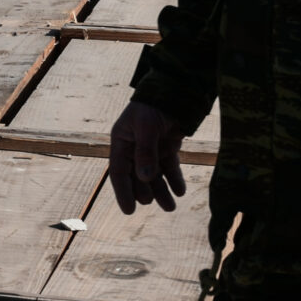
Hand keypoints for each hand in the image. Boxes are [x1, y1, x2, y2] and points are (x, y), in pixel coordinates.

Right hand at [107, 99, 186, 214]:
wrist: (174, 90)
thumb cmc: (153, 106)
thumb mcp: (146, 127)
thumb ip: (145, 152)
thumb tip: (144, 178)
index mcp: (121, 142)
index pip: (119, 172)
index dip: (123, 192)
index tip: (129, 210)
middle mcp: (134, 149)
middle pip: (137, 177)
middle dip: (145, 192)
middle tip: (152, 203)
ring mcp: (151, 150)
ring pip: (154, 176)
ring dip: (162, 192)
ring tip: (171, 207)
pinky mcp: (167, 149)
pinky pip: (170, 168)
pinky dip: (175, 180)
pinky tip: (180, 191)